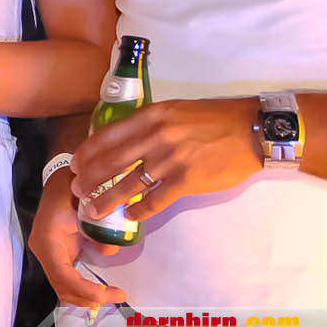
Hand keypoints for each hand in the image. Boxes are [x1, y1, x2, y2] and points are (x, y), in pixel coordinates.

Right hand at [30, 172, 126, 307]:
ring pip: (63, 288)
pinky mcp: (55, 255)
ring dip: (86, 297)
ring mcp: (47, 254)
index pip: (63, 276)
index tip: (111, 294)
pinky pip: (66, 280)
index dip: (87, 290)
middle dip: (89, 298)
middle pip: (62, 287)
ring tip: (111, 295)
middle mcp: (43, 250)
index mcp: (47, 239)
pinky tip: (100, 290)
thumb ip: (97, 229)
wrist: (59, 180)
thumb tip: (110, 249)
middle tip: (117, 296)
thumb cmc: (68, 189)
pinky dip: (83, 289)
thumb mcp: (85, 205)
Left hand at [73, 97, 260, 222]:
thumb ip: (148, 124)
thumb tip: (121, 140)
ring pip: (129, 183)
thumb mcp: (173, 110)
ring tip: (94, 209)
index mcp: (150, 116)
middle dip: (89, 178)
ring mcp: (171, 160)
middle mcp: (156, 137)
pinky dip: (141, 210)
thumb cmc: (213, 119)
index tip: (75, 164)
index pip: (107, 136)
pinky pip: (156, 200)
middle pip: (112, 161)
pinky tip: (132, 216)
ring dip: (107, 198)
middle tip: (77, 190)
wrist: (251, 130)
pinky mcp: (188, 181)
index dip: (87, 153)